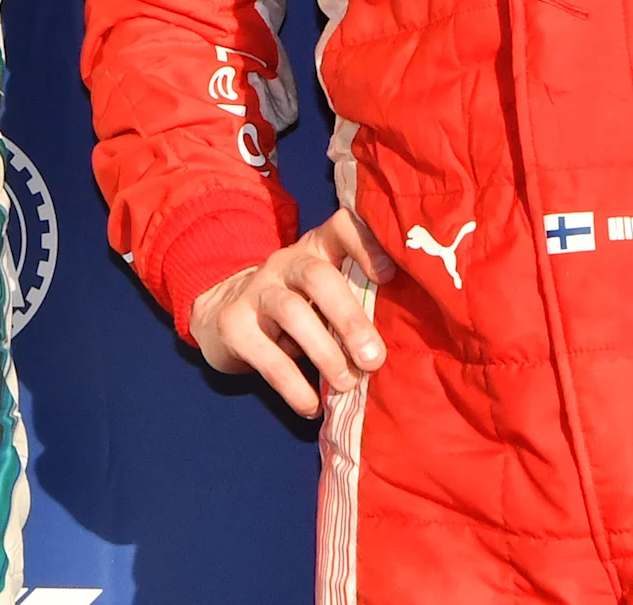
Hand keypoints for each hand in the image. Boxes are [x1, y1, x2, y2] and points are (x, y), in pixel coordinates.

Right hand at [189, 209, 392, 416]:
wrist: (224, 317)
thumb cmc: (298, 310)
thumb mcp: (326, 297)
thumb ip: (358, 303)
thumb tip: (408, 341)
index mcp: (317, 250)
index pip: (341, 227)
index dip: (366, 244)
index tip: (389, 276)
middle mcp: (285, 263)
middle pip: (318, 277)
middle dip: (350, 319)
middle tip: (373, 359)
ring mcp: (256, 291)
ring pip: (291, 312)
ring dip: (325, 353)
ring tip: (347, 384)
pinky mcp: (233, 325)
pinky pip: (267, 356)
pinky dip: (294, 386)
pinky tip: (312, 405)